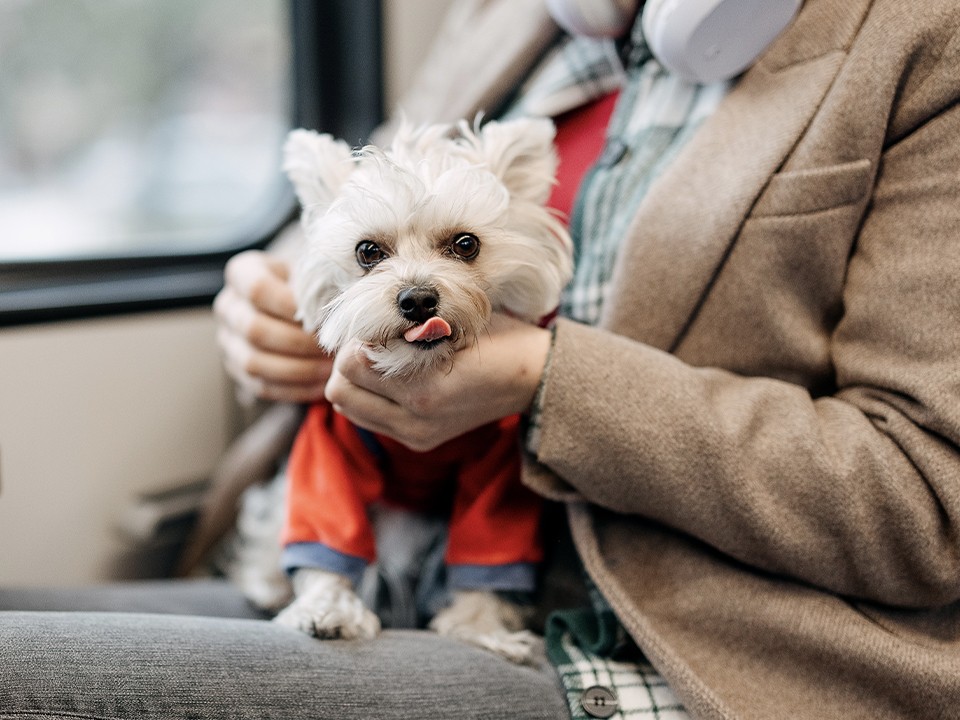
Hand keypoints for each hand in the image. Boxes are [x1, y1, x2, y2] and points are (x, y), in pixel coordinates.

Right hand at [214, 250, 331, 402]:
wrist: (300, 305)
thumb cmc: (311, 286)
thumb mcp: (314, 274)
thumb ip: (318, 285)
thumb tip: (337, 305)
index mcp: (242, 274)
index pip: (258, 290)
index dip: (290, 306)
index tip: (322, 318)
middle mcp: (228, 307)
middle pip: (255, 330)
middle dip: (299, 343)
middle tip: (331, 349)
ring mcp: (228, 341)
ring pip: (254, 363)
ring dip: (297, 370)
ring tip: (329, 370)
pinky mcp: (238, 370)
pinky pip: (261, 386)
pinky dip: (293, 389)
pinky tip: (320, 386)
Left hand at [325, 314, 551, 450]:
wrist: (535, 379)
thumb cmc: (499, 339)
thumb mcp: (456, 320)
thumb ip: (408, 325)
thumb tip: (365, 314)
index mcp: (424, 389)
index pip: (351, 362)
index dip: (360, 335)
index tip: (382, 322)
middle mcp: (415, 420)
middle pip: (340, 390)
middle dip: (349, 360)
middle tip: (376, 340)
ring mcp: (416, 435)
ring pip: (348, 408)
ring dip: (356, 381)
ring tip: (383, 360)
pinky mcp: (419, 441)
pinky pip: (368, 419)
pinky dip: (369, 397)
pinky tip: (393, 379)